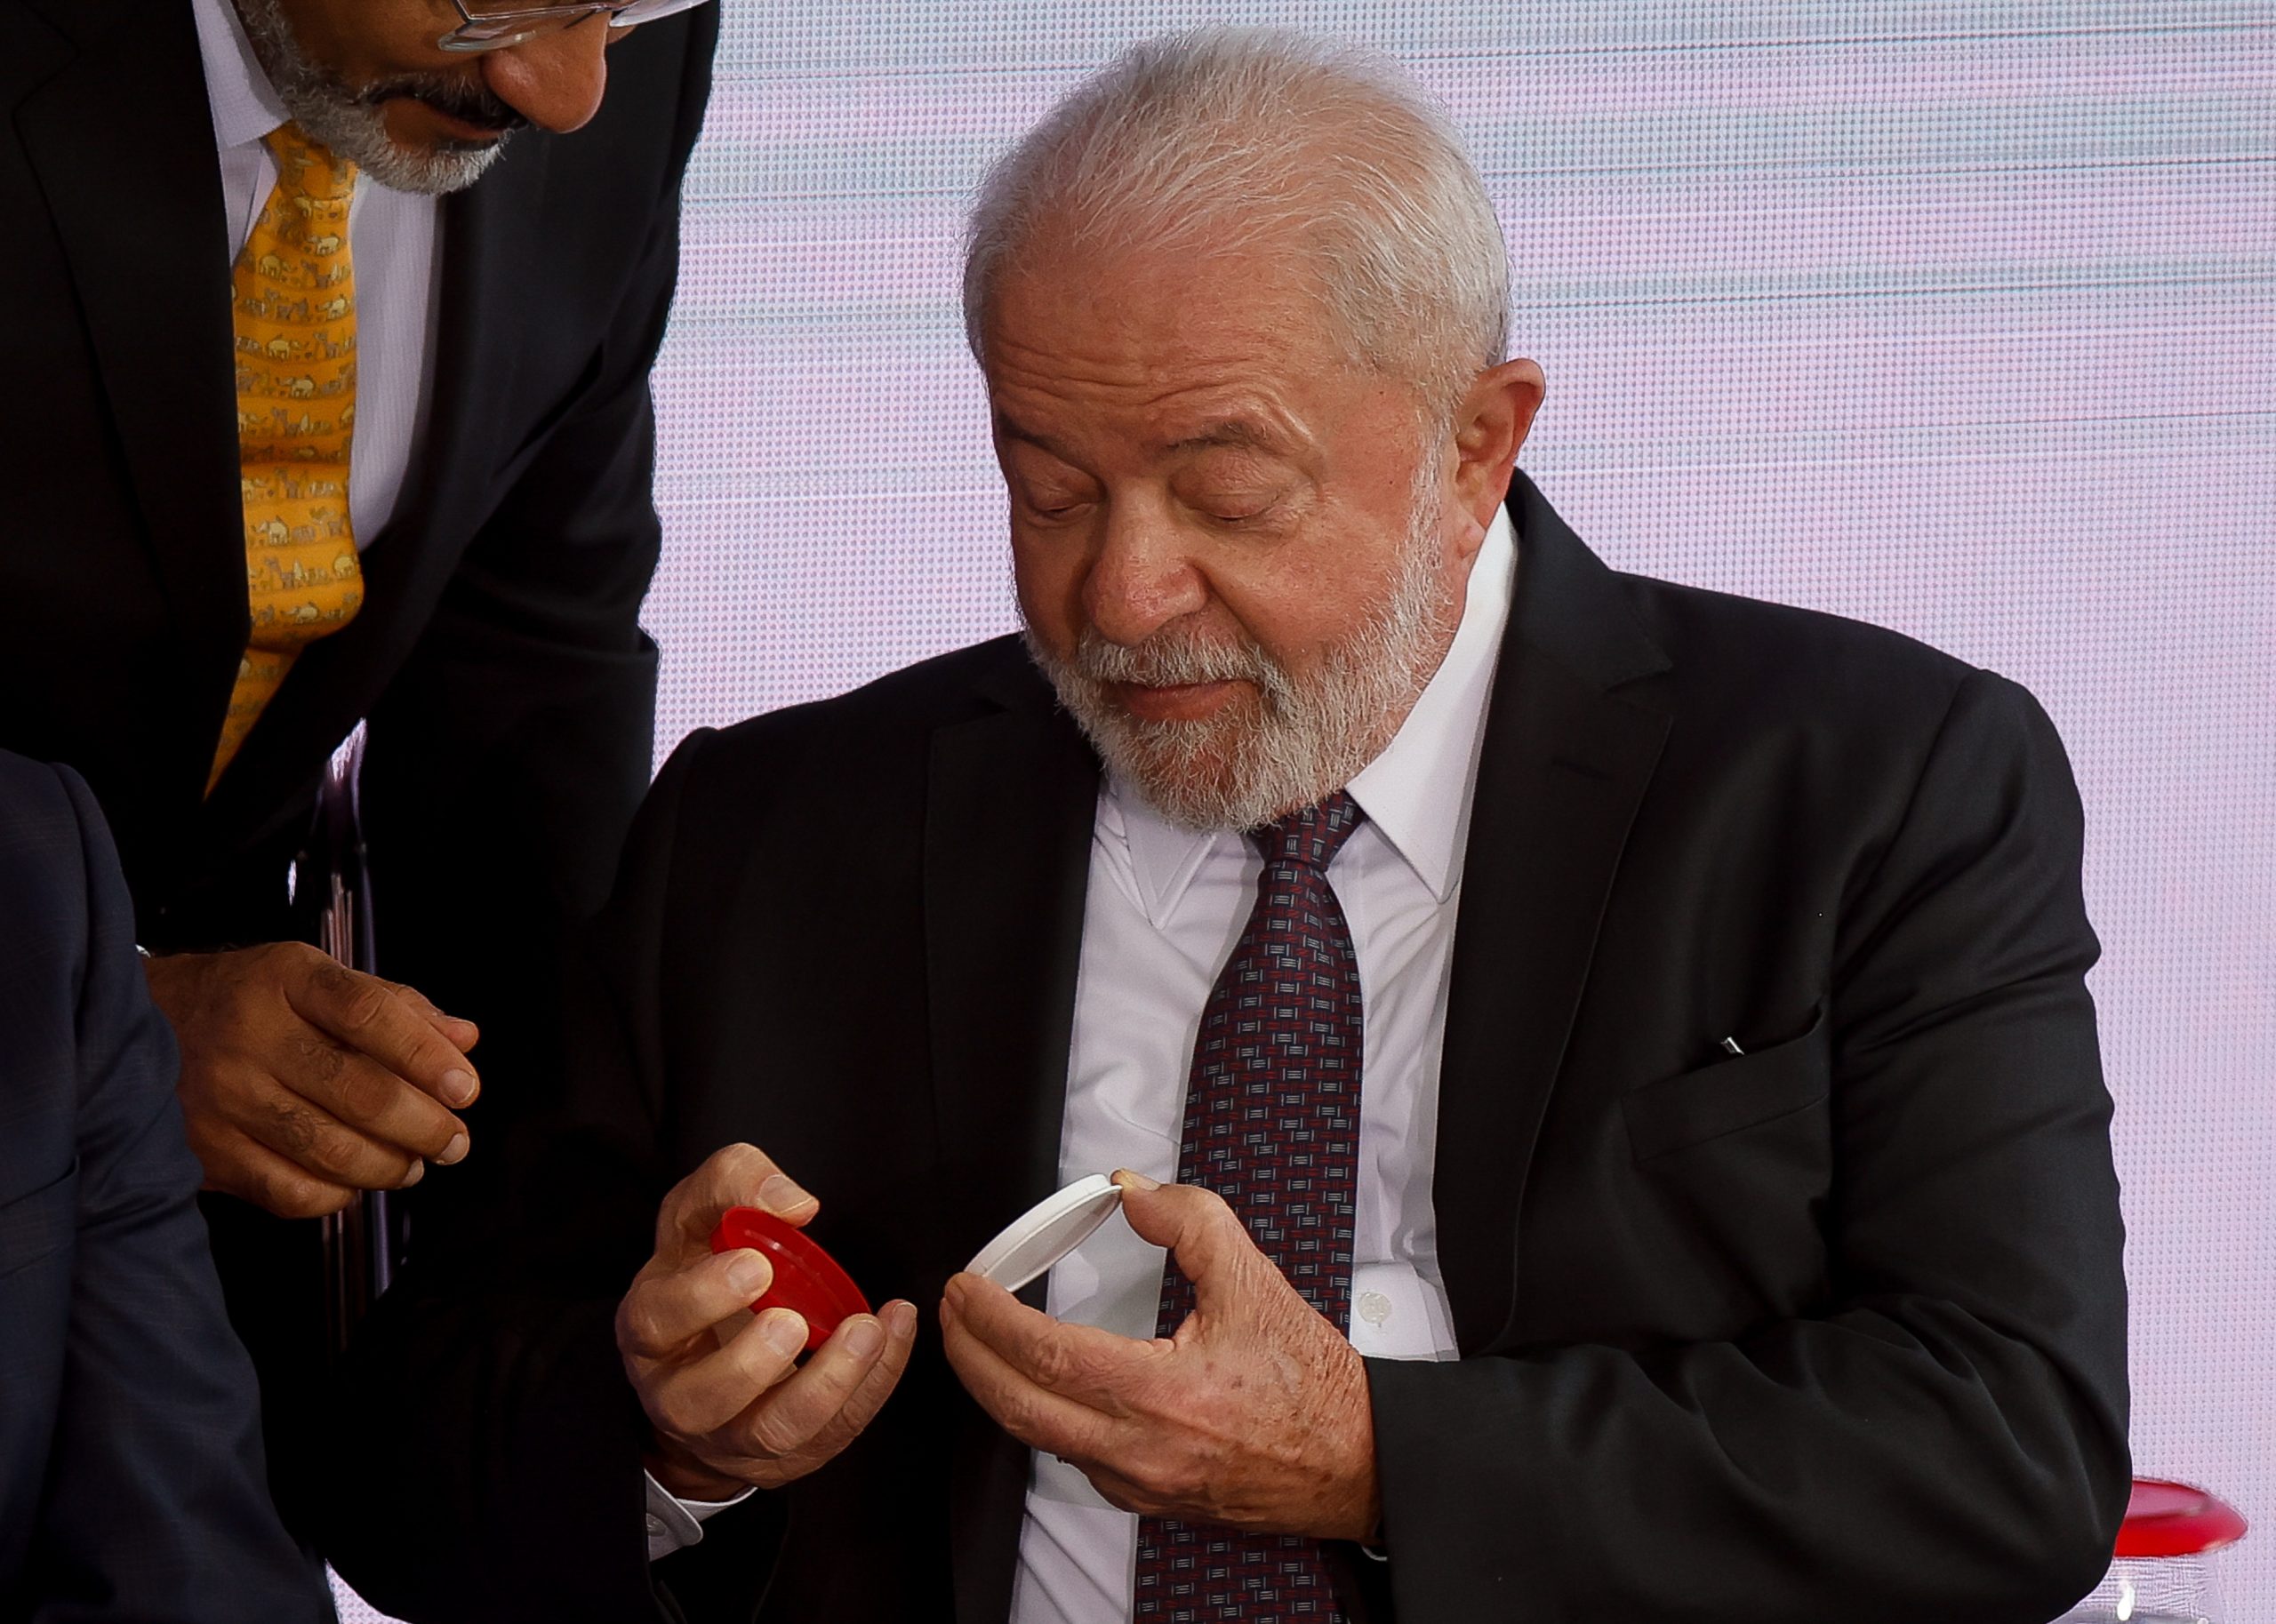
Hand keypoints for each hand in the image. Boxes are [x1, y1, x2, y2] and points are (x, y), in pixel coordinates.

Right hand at [144, 942, 479, 1217]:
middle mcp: (250, 1035)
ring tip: (413, 1163)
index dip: (427, 1055)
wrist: (137, 1025)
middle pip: (360, 1092)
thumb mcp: (316, 979)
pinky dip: (337, 1196)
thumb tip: (465, 1038)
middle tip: (454, 1142)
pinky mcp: (204, 1151)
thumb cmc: (251, 1002)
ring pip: (331, 1150)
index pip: (370, 1013)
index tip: (465, 1088)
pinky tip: (354, 1182)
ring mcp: (222, 1097)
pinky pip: (289, 1191)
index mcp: (286, 979)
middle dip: (426, 1126)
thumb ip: (396, 1005)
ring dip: (391, 1166)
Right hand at [620, 1143, 918, 1499]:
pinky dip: (872, 1385)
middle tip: (795, 1320)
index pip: (658, 1319)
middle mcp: (680, 1393)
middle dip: (752, 1362)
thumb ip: (735, 1183)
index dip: (704, 1296)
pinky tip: (892, 1334)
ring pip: (772, 1431)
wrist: (707, 1349)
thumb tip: (795, 1204)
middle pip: (701, 1399)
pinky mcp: (786, 1454)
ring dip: (825, 1385)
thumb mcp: (702, 1211)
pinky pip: (832, 1432)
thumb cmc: (705, 1268)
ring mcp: (732, 1434)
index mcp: (651, 1327)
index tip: (756, 1264)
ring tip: (863, 1332)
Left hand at [940, 1170, 1378, 1541]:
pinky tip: (1040, 1387)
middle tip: (952, 1312)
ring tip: (981, 1342)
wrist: (1356, 1462)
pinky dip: (1043, 1419)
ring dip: (999, 1389)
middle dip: (968, 1356)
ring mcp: (1140, 1484)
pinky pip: (1073, 1460)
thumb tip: (1131, 1190)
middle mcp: (1141, 1450)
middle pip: (1019, 1407)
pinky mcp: (1149, 1500)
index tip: (967, 1286)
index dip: (991, 1318)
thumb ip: (1190, 1222)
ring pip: (1039, 1439)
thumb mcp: (1255, 1281)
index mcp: (1162, 1395)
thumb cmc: (1313, 1384)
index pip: (1045, 1354)